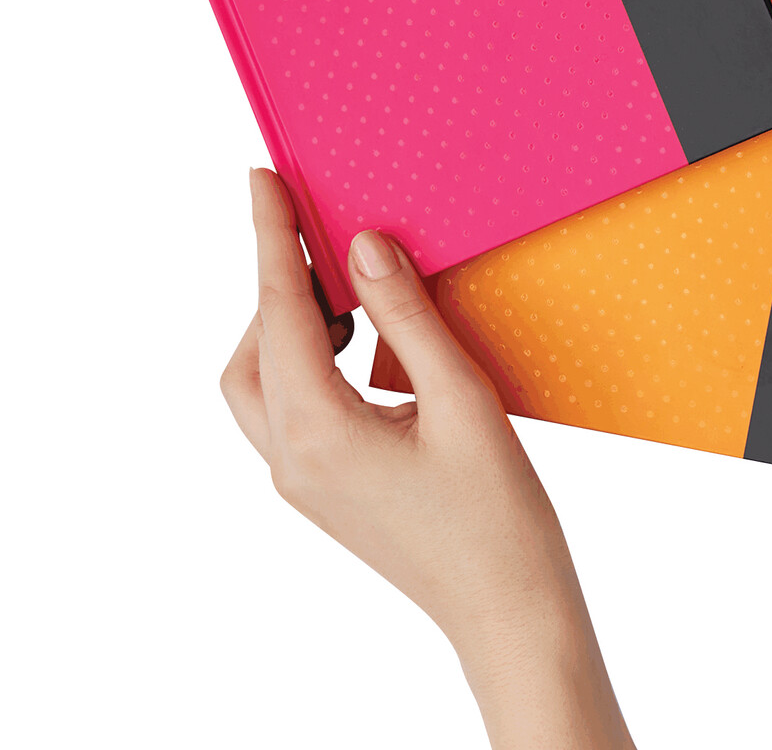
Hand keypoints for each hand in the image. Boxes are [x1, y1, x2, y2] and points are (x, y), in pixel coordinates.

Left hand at [221, 169, 632, 749]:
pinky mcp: (325, 489)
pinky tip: (362, 342)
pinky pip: (292, 409)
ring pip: (263, 384)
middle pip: (251, 353)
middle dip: (278, 286)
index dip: (271, 238)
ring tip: (348, 285)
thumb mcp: (461, 396)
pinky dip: (309, 361)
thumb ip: (407, 316)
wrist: (506, 606)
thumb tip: (362, 248)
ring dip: (291, 326)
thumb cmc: (497, 511)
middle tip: (319, 229)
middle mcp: (293, 459)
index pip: (280, 312)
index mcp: (318, 432)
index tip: (260, 178)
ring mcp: (304, 481)